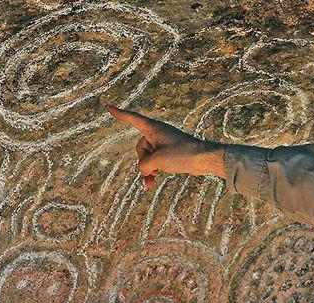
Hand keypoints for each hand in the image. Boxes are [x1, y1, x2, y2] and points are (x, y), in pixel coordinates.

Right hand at [108, 106, 225, 189]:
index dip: (120, 114)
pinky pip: (156, 161)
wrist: (204, 159)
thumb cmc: (182, 154)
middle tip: (154, 168)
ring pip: (148, 157)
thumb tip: (146, 170)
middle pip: (140, 148)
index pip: (133, 119)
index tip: (109, 108)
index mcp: (153, 128)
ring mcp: (164, 144)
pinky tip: (152, 183)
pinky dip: (154, 171)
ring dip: (149, 169)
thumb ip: (144, 165)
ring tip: (154, 180)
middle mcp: (158, 134)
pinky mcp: (170, 153)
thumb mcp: (157, 161)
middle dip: (143, 161)